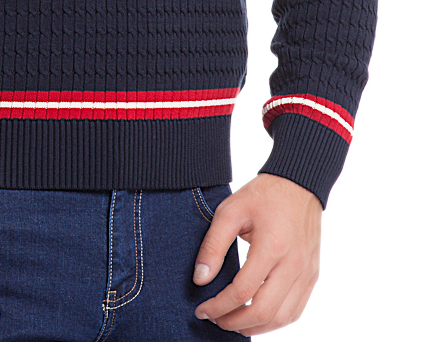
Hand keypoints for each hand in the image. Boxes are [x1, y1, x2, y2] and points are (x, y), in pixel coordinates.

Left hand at [193, 172, 321, 334]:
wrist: (299, 184)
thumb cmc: (262, 195)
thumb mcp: (230, 211)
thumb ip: (213, 245)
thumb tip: (200, 280)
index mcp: (271, 246)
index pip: (243, 290)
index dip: (219, 306)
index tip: (202, 309)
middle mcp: (293, 264)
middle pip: (264, 311)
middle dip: (234, 322)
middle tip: (214, 319)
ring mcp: (306, 272)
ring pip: (283, 317)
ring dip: (255, 327)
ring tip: (233, 322)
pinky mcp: (312, 275)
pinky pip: (296, 310)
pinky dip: (275, 321)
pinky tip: (257, 316)